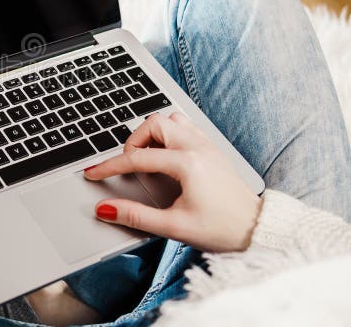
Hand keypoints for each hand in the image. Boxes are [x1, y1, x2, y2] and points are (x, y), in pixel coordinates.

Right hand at [84, 113, 260, 252]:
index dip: (110, 166)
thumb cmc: (222, 229)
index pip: (137, 158)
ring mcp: (206, 145)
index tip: (94, 173)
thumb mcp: (174, 226)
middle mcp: (197, 147)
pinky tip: (165, 156)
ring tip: (146, 157)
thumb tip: (106, 210)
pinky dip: (168, 135)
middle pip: (154, 124)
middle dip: (134, 142)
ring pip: (170, 120)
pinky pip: (185, 127)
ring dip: (152, 134)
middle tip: (129, 165)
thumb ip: (136, 216)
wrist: (256, 230)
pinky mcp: (211, 149)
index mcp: (187, 163)